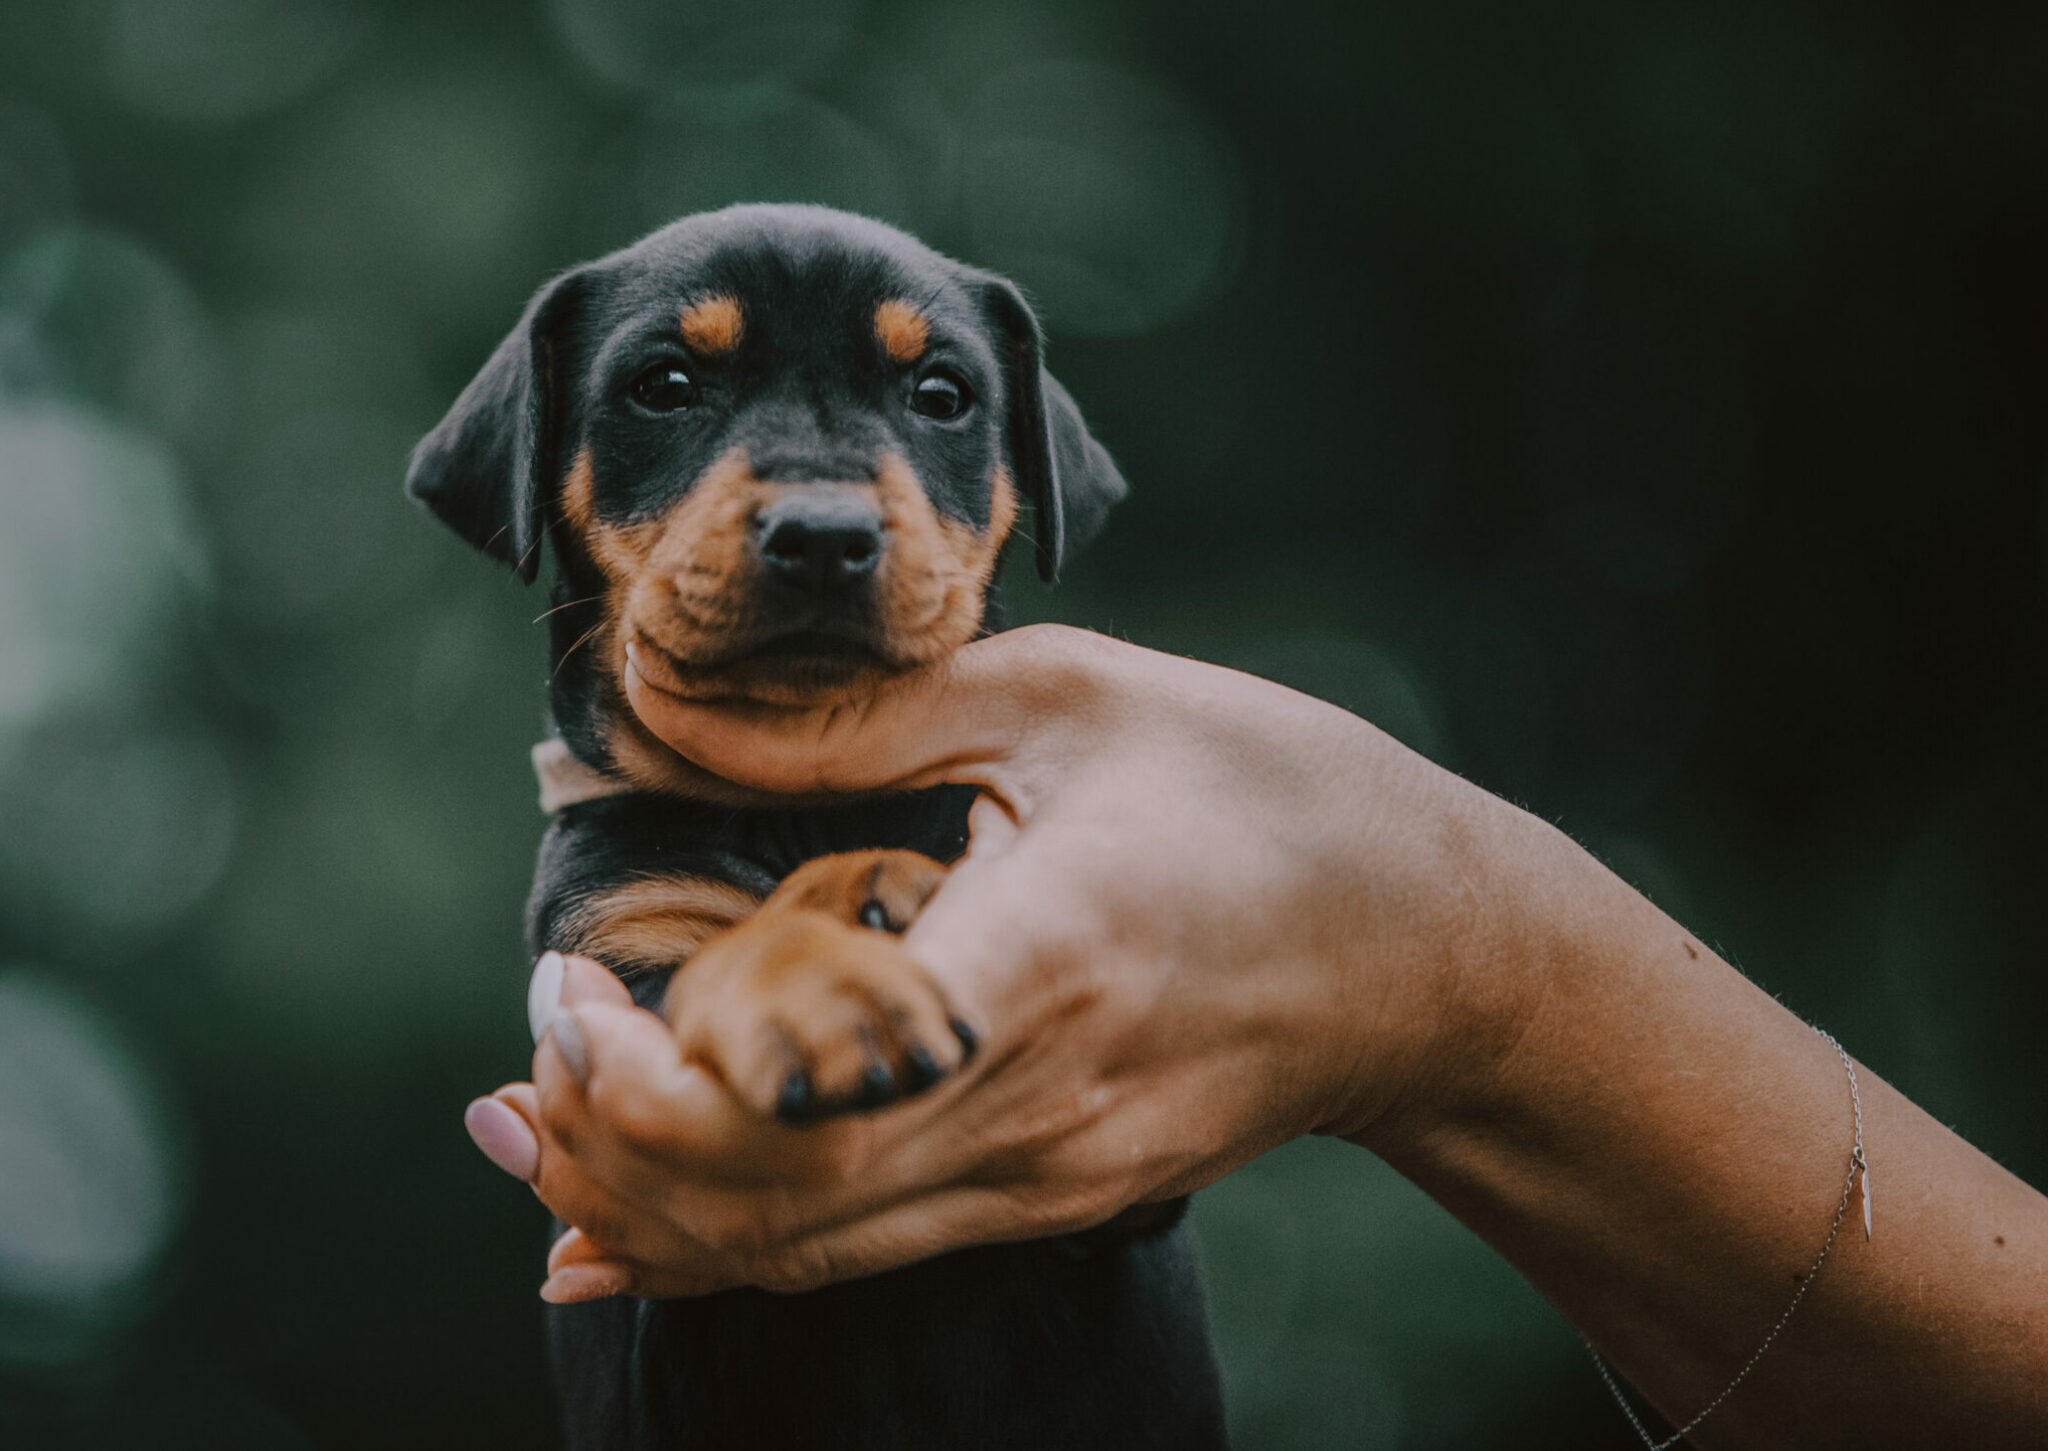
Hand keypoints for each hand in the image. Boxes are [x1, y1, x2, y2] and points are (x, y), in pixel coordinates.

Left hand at [467, 624, 1542, 1298]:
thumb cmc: (1267, 793)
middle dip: (604, 1148)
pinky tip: (629, 1217)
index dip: (639, 1083)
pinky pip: (859, 1248)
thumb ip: (852, 713)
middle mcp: (1036, 1113)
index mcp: (1041, 965)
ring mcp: (1049, 1180)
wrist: (1432, 953)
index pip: (796, 1099)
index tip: (569, 992)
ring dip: (644, 1201)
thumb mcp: (1067, 699)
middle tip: (527, 1046)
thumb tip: (660, 711)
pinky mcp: (1054, 1199)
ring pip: (798, 1252)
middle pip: (765, 1205)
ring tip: (540, 1114)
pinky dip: (729, 1233)